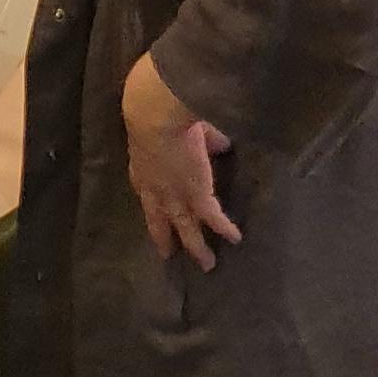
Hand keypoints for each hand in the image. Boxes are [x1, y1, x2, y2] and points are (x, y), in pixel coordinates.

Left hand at [122, 48, 240, 268]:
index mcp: (142, 169)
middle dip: (165, 238)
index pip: (146, 193)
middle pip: (159, 220)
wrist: (154, 115)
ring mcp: (174, 195)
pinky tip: (235, 238)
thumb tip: (218, 139)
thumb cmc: (155, 112)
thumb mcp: (171, 126)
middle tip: (168, 256)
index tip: (155, 215)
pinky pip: (212, 217)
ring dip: (197, 247)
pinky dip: (224, 228)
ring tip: (207, 264)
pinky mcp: (195, 195)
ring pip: (186, 228)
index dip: (152, 205)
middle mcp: (154, 189)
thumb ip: (195, 134)